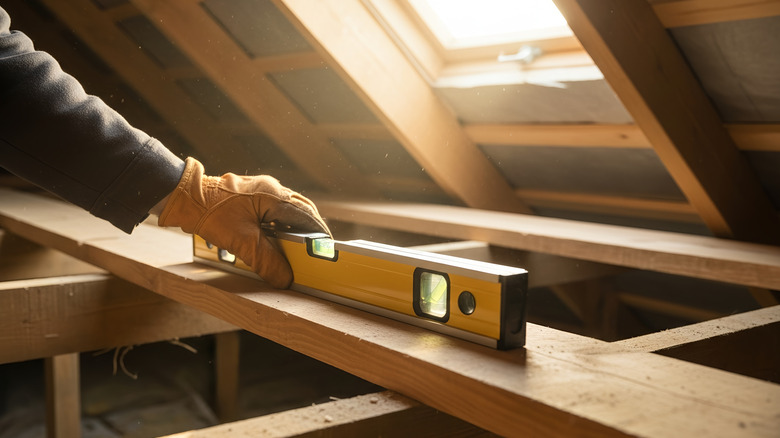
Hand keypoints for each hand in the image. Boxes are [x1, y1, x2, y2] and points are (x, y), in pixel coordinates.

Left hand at [158, 157, 329, 287]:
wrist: (182, 196)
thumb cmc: (210, 213)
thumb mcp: (242, 242)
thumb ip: (267, 261)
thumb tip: (285, 279)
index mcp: (274, 196)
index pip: (307, 217)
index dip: (318, 236)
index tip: (326, 251)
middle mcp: (272, 188)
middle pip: (301, 211)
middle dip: (309, 231)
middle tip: (313, 251)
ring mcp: (261, 189)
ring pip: (287, 210)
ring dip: (293, 228)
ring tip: (295, 248)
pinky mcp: (251, 194)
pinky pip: (274, 209)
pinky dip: (279, 225)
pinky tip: (274, 238)